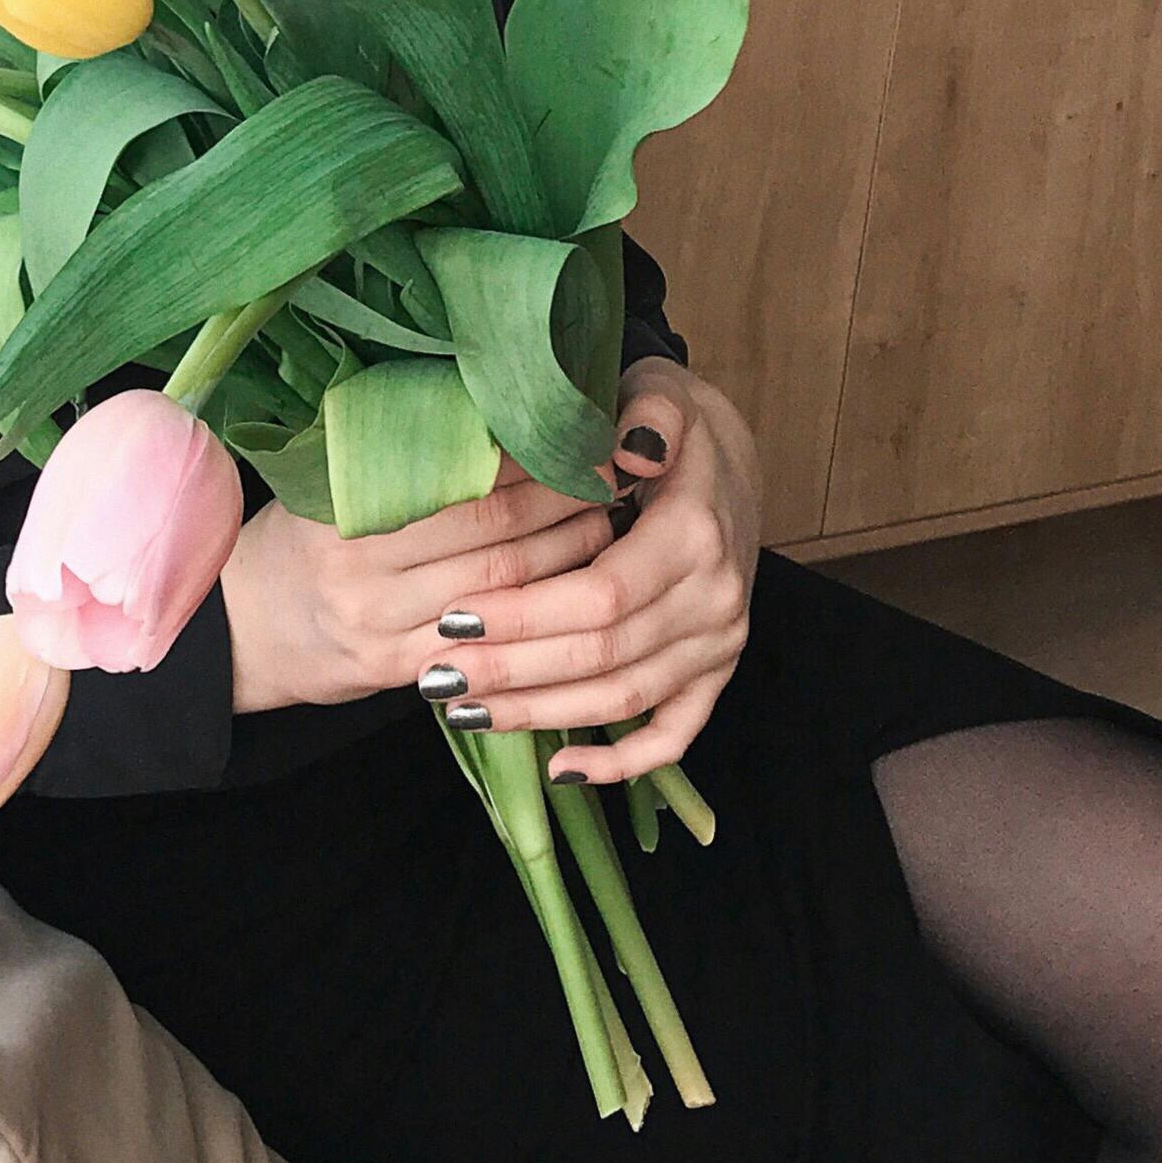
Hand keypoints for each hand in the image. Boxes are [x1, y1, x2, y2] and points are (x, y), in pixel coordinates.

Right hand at [219, 466, 613, 715]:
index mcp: (346, 504)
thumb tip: (492, 396)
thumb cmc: (307, 535)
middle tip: (613, 476)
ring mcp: (381, 625)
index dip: (532, 457)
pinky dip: (537, 619)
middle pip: (493, 534)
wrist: (248, 625)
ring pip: (502, 591)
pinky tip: (574, 594)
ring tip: (609, 524)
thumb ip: (396, 448)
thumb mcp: (327, 479)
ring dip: (567, 557)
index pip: (463, 477)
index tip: (580, 434)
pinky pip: (486, 647)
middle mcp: (361, 567)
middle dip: (565, 503)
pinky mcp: (397, 670)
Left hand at [411, 363, 761, 786]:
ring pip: (624, 699)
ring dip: (541, 715)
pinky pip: (674, 733)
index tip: (452, 618)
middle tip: (436, 674)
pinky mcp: (716, 671)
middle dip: (514, 671)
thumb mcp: (659, 393)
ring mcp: (719, 642)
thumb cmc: (670, 422)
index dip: (525, 615)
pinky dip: (620, 761)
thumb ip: (644, 413)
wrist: (725, 457)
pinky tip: (559, 769)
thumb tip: (627, 446)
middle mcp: (717, 598)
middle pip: (603, 655)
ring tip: (463, 712)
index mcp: (696, 533)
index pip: (601, 595)